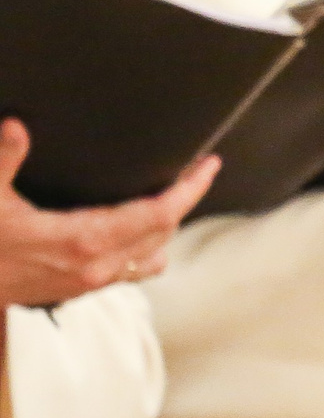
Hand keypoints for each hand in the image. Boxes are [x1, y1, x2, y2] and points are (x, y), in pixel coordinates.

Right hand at [0, 120, 217, 307]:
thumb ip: (3, 158)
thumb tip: (17, 127)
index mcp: (84, 240)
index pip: (158, 214)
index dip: (189, 189)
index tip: (208, 165)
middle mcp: (96, 266)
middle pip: (163, 233)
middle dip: (183, 201)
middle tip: (195, 171)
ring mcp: (89, 283)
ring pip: (150, 256)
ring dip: (166, 228)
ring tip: (172, 198)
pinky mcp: (77, 291)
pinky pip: (129, 270)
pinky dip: (144, 248)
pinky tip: (137, 232)